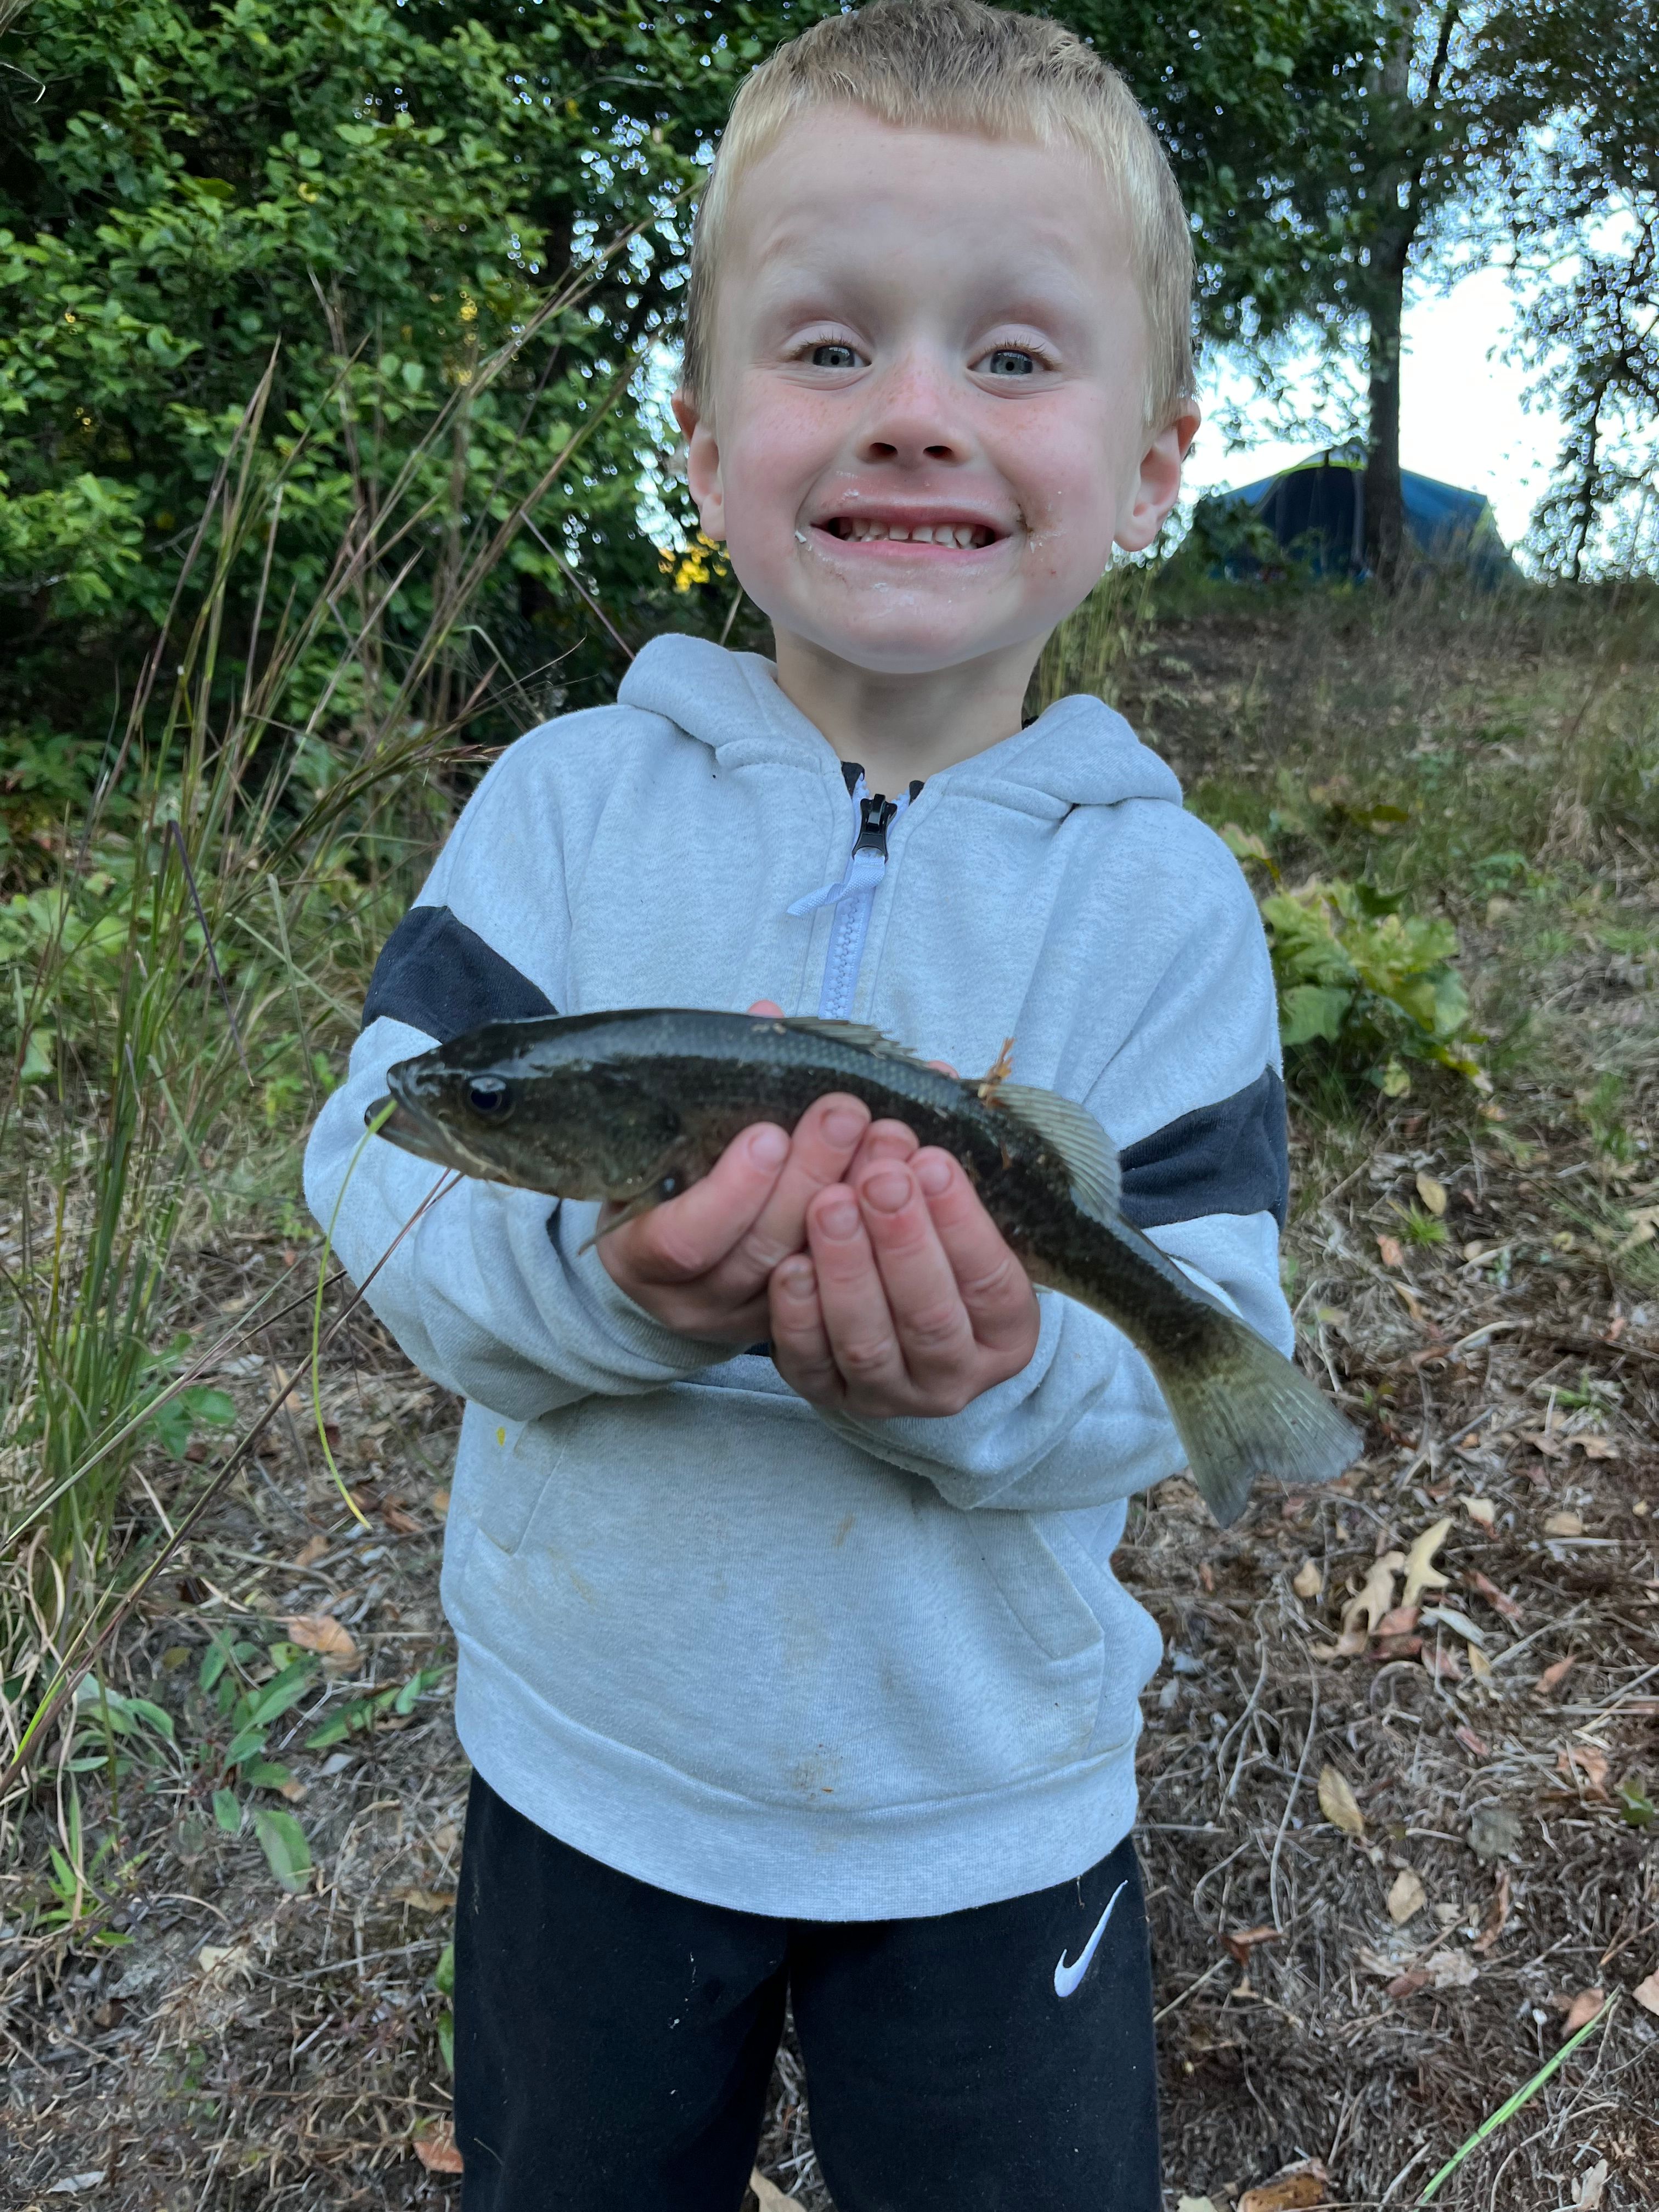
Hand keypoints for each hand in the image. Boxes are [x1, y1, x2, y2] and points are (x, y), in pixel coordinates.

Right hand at [595, 1001, 919, 1343]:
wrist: (681, 1253)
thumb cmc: (671, 1177)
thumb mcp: (669, 1136)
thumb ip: (710, 1085)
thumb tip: (766, 1015)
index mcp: (641, 1257)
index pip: (682, 1241)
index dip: (729, 1192)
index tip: (768, 1134)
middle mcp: (695, 1302)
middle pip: (760, 1251)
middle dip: (810, 1177)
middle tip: (847, 1112)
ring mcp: (754, 1320)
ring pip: (814, 1271)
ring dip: (857, 1198)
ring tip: (892, 1134)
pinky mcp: (811, 1327)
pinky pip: (850, 1278)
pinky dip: (887, 1224)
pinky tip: (922, 1170)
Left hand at [768, 1145, 1040, 1417]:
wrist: (894, 1329)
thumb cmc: (935, 1258)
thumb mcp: (954, 1229)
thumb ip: (931, 1194)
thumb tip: (894, 1144)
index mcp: (1004, 1337)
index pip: (991, 1285)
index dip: (962, 1224)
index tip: (932, 1163)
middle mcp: (952, 1378)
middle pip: (929, 1318)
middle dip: (902, 1242)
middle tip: (879, 1178)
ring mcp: (889, 1396)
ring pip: (867, 1344)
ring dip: (847, 1271)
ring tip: (829, 1205)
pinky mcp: (829, 1396)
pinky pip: (810, 1363)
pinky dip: (798, 1316)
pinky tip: (788, 1266)